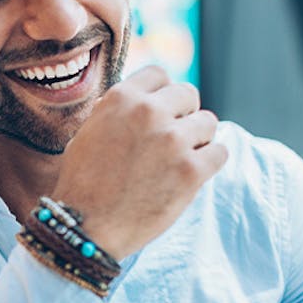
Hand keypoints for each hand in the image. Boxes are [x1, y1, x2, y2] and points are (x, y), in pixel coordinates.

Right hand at [51, 65, 227, 257]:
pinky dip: (209, 162)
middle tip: (171, 139)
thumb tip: (141, 100)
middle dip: (182, 114)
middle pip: (188, 94)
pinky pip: (220, 152)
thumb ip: (116, 112)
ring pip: (208, 123)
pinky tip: (191, 173)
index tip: (160, 111)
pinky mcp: (191, 171)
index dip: (161, 93)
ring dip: (198, 139)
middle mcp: (148, 112)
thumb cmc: (82, 184)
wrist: (87, 228)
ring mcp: (172, 140)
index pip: (159, 74)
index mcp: (120, 98)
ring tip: (179, 159)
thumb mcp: (87, 134)